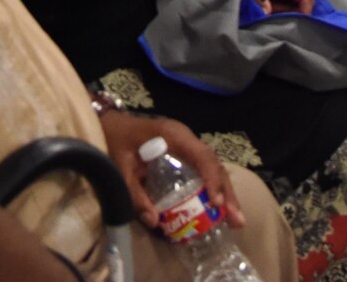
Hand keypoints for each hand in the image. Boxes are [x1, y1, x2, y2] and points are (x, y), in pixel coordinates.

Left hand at [98, 110, 241, 229]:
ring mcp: (187, 143)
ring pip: (214, 166)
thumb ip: (135, 194)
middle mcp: (185, 137)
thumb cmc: (116, 142)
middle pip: (214, 164)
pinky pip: (205, 168)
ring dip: (225, 192)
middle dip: (227, 192)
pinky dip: (215, 187)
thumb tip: (155, 222)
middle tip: (236, 220)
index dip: (213, 180)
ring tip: (235, 219)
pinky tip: (219, 207)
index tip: (217, 204)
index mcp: (173, 135)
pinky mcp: (185, 150)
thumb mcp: (121, 168)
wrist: (109, 124)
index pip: (202, 156)